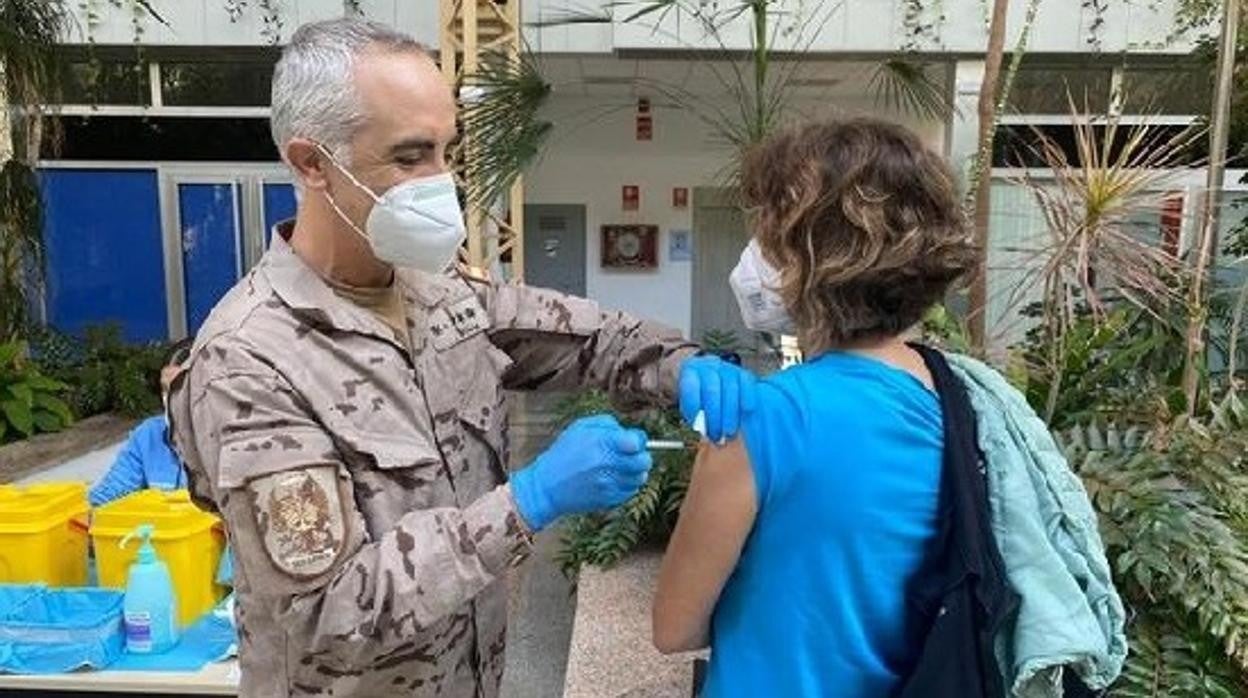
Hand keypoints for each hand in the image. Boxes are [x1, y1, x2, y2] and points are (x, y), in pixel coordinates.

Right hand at [510, 415, 651, 530]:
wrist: (547, 486)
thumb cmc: (564, 453)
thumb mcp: (581, 428)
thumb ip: (608, 424)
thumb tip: (631, 434)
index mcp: (600, 443)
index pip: (637, 443)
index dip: (639, 441)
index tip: (633, 442)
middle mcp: (606, 464)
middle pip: (644, 461)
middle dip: (641, 456)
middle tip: (632, 455)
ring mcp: (608, 484)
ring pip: (640, 478)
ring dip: (635, 472)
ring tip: (621, 468)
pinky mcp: (608, 499)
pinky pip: (631, 491)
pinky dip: (627, 485)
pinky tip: (613, 479)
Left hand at [679, 355, 757, 443]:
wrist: (711, 380)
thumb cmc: (699, 397)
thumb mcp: (691, 405)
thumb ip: (695, 415)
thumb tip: (702, 429)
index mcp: (690, 372)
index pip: (690, 386)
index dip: (693, 406)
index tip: (697, 426)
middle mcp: (708, 366)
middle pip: (712, 389)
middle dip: (714, 416)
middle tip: (716, 436)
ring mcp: (727, 368)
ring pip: (730, 388)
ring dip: (730, 414)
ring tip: (729, 432)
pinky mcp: (742, 373)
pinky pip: (747, 382)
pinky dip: (747, 397)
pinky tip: (746, 411)